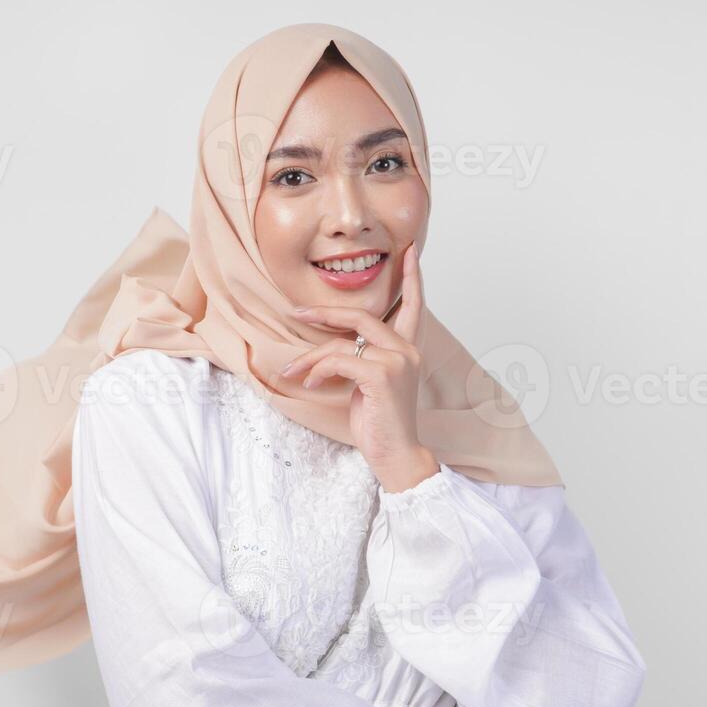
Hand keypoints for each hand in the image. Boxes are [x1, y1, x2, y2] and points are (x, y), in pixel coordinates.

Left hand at [279, 242, 435, 491]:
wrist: (395, 455)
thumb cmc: (381, 422)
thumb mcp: (370, 384)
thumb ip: (361, 358)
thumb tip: (330, 348)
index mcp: (408, 349)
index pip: (413, 305)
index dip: (411, 277)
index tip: (409, 250)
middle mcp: (407, 350)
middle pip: (361, 315)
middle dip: (324, 311)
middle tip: (296, 310)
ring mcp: (397, 361)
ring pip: (342, 342)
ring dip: (310, 357)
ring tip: (293, 371)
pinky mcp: (381, 375)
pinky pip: (338, 360)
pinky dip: (317, 370)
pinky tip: (309, 384)